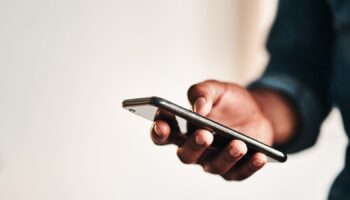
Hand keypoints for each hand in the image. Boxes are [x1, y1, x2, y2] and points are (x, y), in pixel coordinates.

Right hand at [150, 80, 274, 179]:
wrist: (257, 111)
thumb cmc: (229, 102)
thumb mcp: (216, 89)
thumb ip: (202, 92)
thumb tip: (199, 107)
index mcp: (184, 129)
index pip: (164, 134)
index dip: (159, 131)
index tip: (162, 124)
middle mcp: (196, 149)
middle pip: (186, 155)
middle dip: (194, 146)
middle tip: (204, 134)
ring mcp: (215, 160)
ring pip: (214, 166)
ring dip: (225, 157)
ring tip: (238, 144)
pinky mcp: (236, 169)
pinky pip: (240, 173)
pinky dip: (250, 166)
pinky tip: (259, 156)